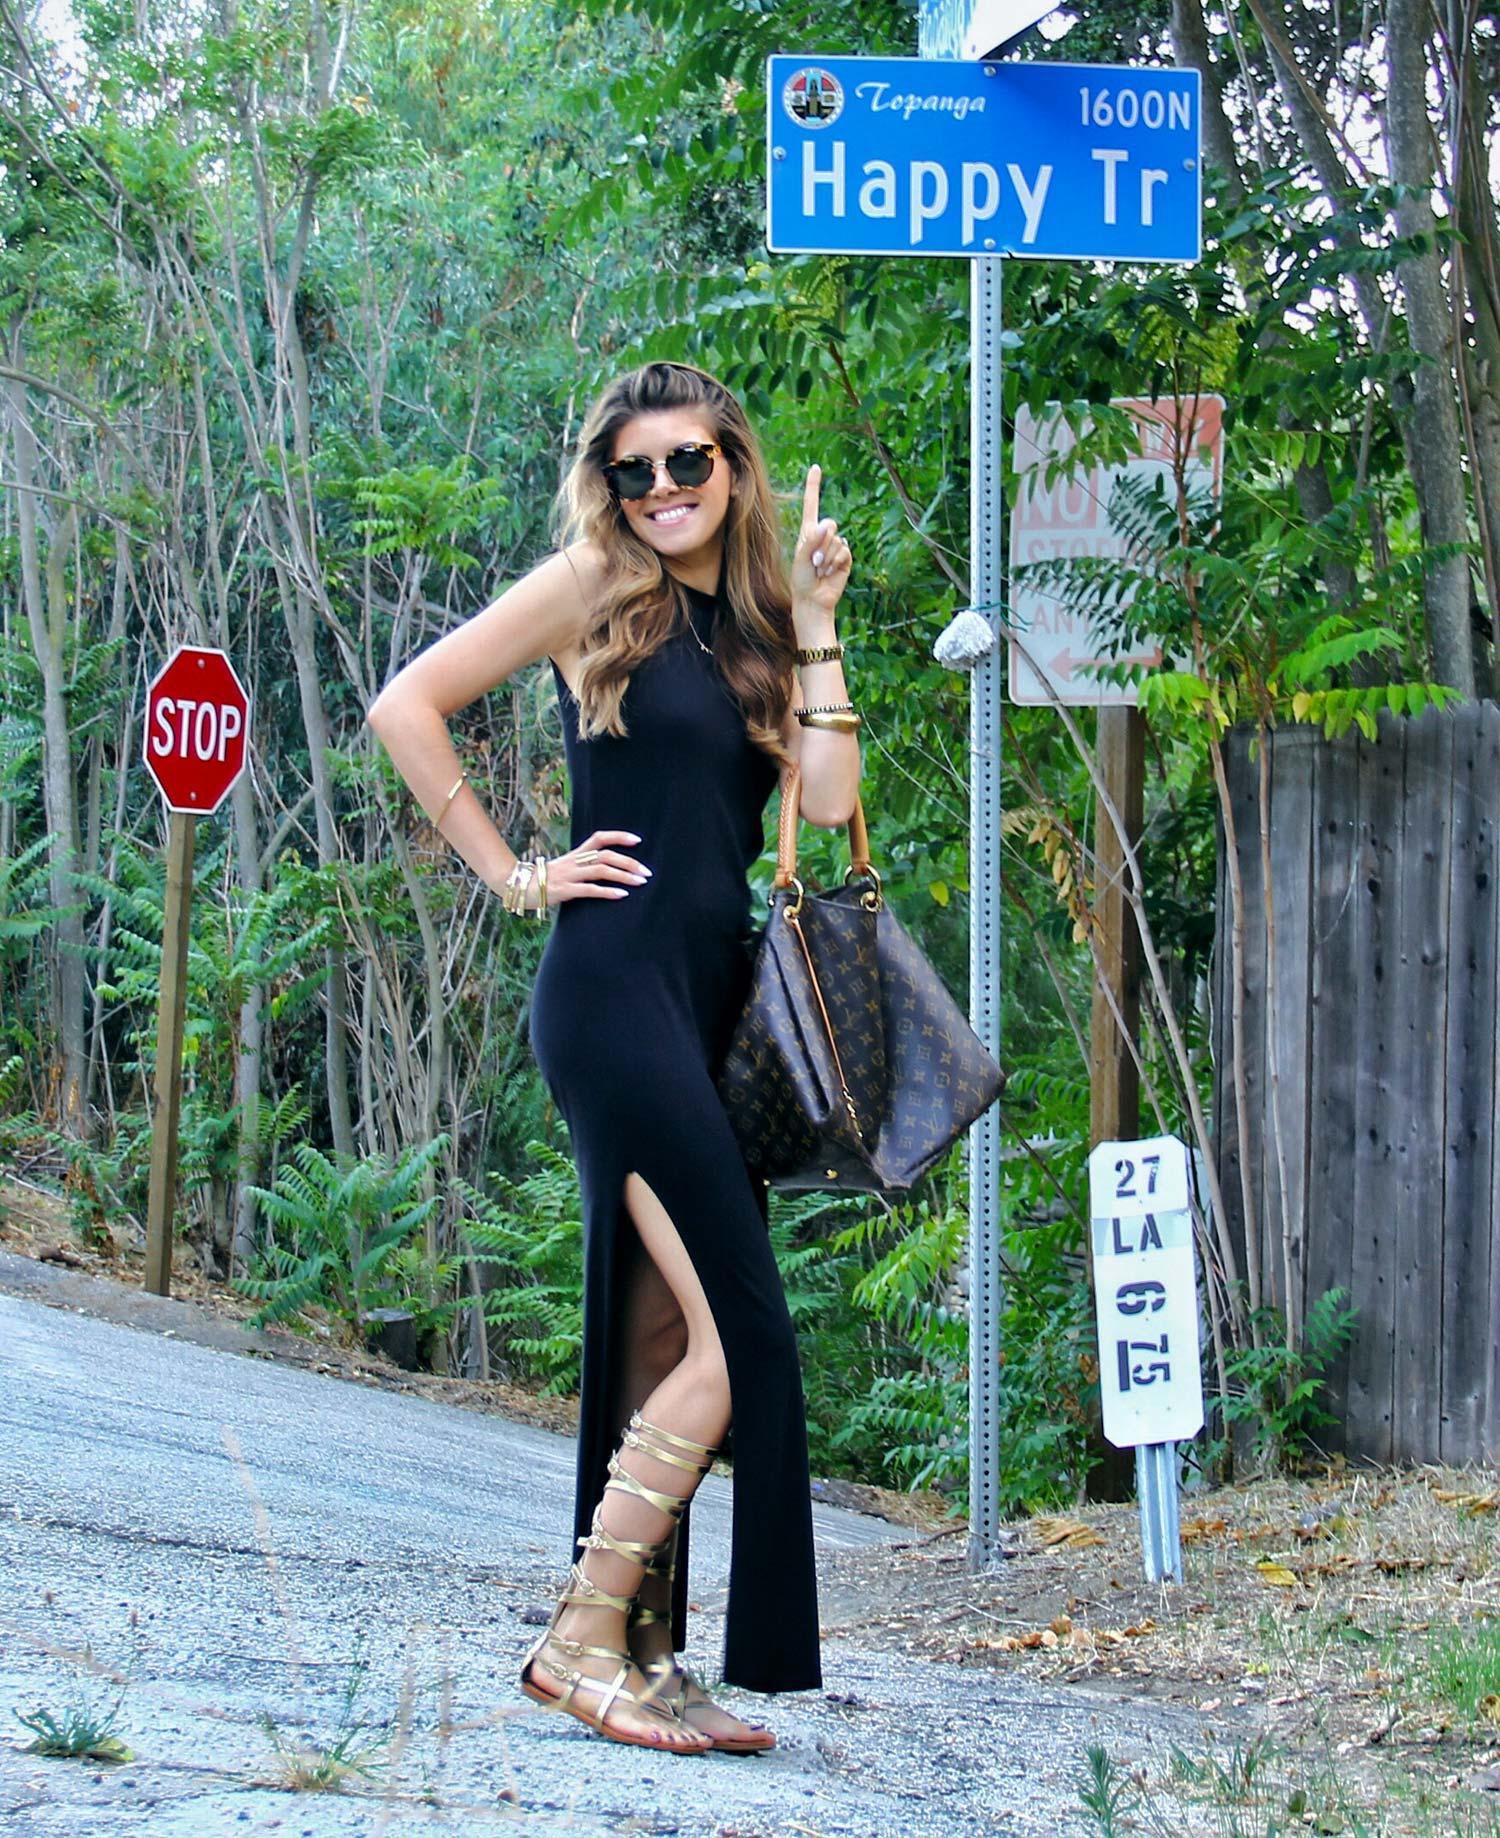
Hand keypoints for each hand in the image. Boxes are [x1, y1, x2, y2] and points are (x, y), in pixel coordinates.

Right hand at [527, 830, 651, 905]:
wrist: (518, 886)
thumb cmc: (545, 879)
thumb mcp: (565, 868)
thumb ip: (583, 866)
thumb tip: (607, 869)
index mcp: (576, 854)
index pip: (600, 838)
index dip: (619, 837)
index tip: (638, 840)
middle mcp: (574, 862)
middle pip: (605, 855)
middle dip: (629, 862)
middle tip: (647, 871)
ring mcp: (569, 875)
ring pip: (601, 870)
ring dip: (624, 876)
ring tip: (641, 882)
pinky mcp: (564, 890)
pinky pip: (589, 890)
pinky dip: (607, 892)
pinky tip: (622, 895)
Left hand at [789, 466, 850, 625]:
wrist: (813, 600)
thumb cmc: (801, 580)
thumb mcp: (801, 559)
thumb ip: (812, 541)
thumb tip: (828, 525)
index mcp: (808, 532)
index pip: (811, 504)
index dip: (813, 486)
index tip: (815, 467)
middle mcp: (822, 536)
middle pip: (829, 524)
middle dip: (821, 543)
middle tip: (813, 562)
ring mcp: (835, 546)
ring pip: (836, 540)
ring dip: (826, 557)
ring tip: (820, 570)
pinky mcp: (845, 557)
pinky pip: (844, 551)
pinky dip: (835, 562)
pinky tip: (829, 572)